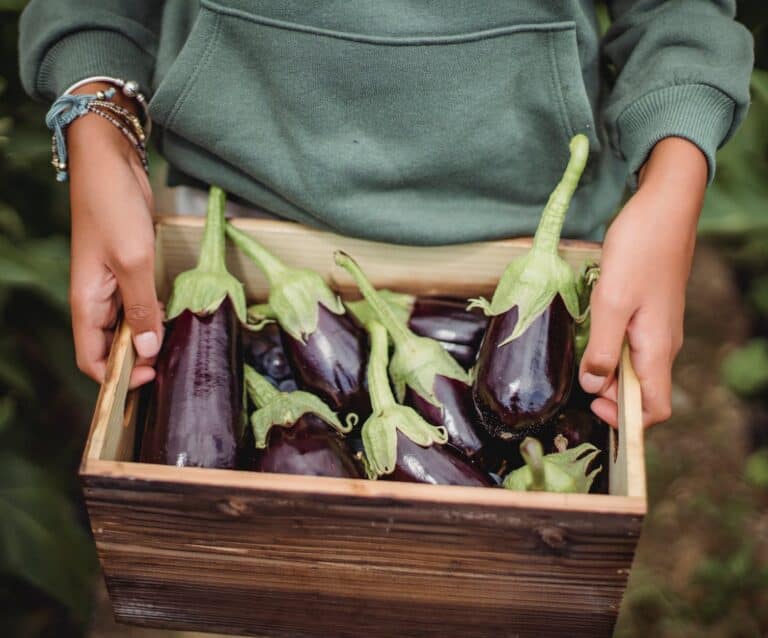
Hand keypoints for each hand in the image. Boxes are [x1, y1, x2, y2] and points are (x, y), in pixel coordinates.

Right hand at [68, 83, 161, 388]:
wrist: (110, 161)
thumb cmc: (113, 207)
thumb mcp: (132, 260)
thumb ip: (140, 307)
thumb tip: (145, 350)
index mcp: (86, 302)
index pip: (92, 359)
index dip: (117, 377)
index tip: (150, 378)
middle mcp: (96, 299)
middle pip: (111, 347)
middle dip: (136, 363)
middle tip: (171, 368)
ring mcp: (112, 284)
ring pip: (127, 327)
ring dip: (148, 340)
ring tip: (177, 350)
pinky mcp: (129, 269)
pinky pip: (139, 304)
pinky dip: (154, 316)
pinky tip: (175, 320)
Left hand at [579, 137, 707, 426]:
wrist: (664, 208)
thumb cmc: (640, 250)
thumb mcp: (611, 301)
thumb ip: (601, 348)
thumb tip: (593, 385)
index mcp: (657, 349)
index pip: (655, 409)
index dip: (625, 419)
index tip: (592, 404)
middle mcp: (662, 344)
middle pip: (639, 390)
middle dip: (608, 392)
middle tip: (575, 374)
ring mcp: (656, 327)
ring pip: (632, 366)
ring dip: (605, 368)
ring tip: (578, 351)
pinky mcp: (648, 311)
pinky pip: (629, 343)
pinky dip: (609, 347)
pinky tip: (589, 330)